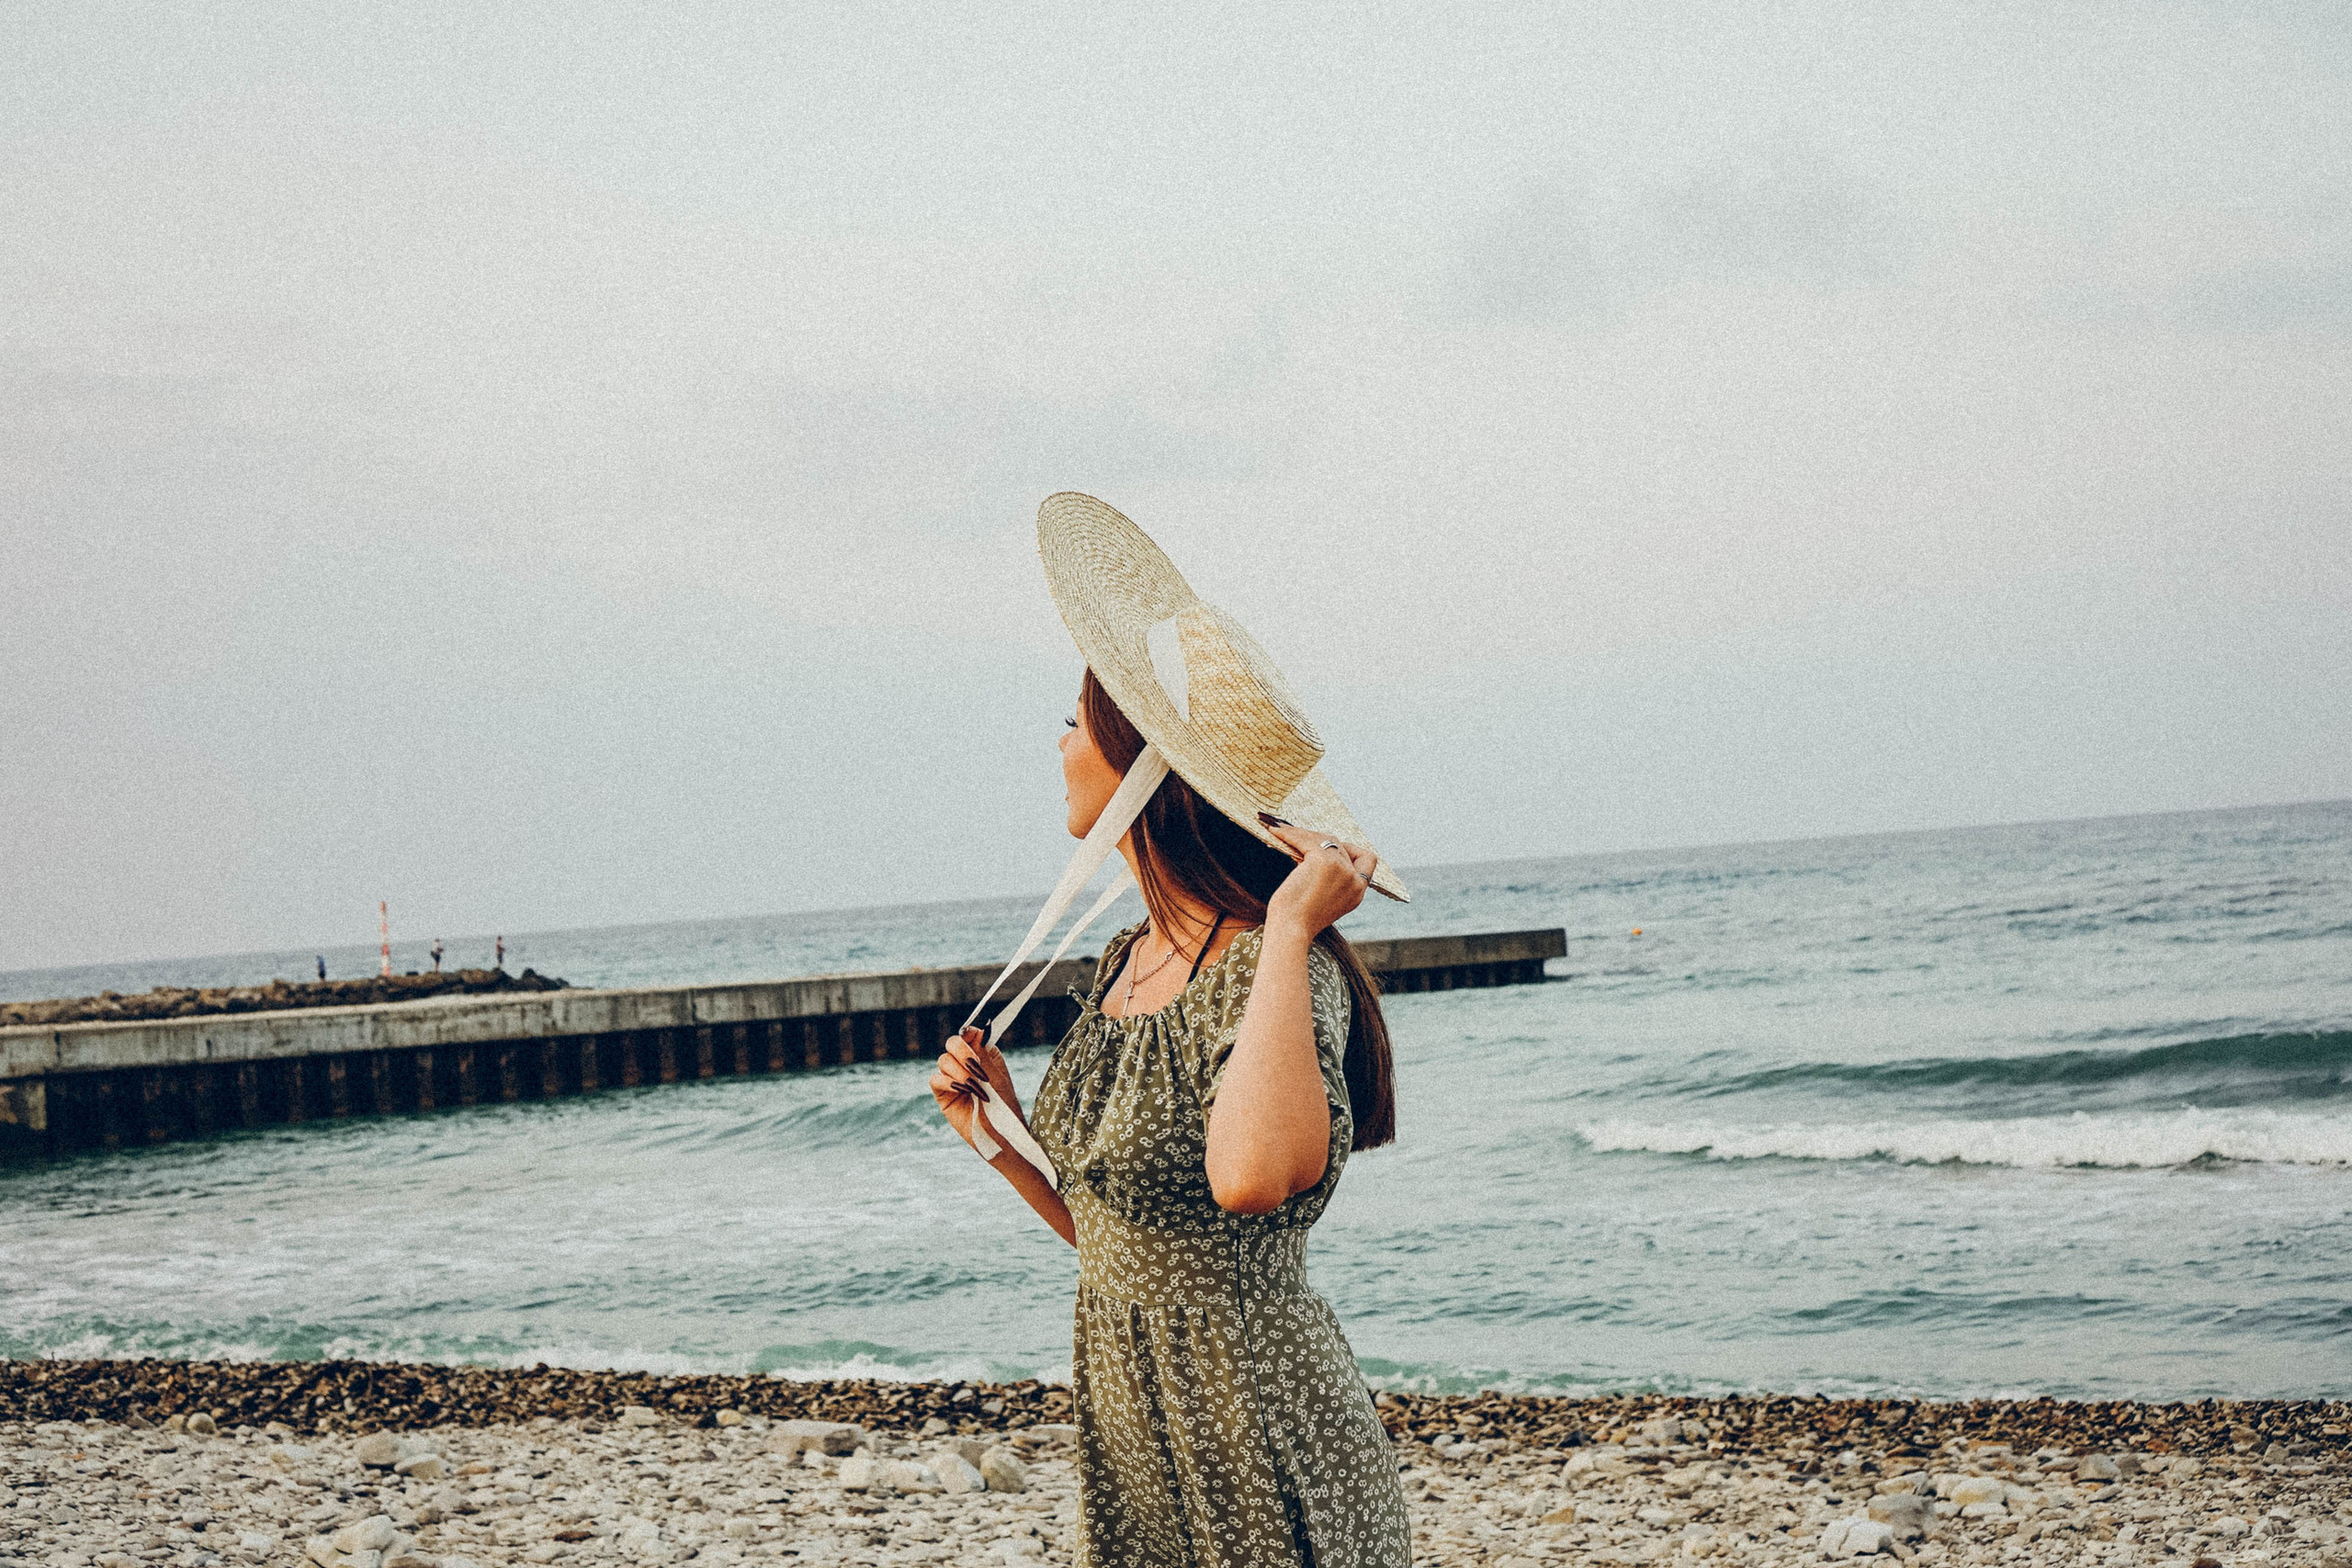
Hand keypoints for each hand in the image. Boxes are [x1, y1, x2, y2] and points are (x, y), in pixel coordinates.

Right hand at [930, 1026, 1022, 1150]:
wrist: (1000, 1134)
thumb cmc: (1004, 1106)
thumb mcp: (996, 1076)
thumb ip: (983, 1053)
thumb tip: (979, 1028)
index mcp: (982, 1055)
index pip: (968, 1034)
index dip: (967, 1033)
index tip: (972, 1037)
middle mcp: (965, 1065)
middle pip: (951, 1043)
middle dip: (962, 1050)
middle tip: (974, 1064)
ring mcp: (953, 1079)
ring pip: (943, 1060)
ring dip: (960, 1071)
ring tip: (975, 1087)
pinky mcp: (944, 1095)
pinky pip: (935, 1079)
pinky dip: (948, 1081)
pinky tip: (962, 1090)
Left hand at [1259, 822, 1377, 939]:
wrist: (1291, 931)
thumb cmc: (1298, 921)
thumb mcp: (1323, 901)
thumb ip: (1330, 882)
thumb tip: (1313, 854)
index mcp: (1357, 892)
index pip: (1367, 860)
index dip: (1350, 850)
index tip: (1331, 848)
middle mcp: (1354, 880)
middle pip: (1341, 845)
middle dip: (1319, 839)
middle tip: (1297, 836)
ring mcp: (1341, 869)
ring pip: (1324, 839)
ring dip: (1302, 833)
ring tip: (1282, 831)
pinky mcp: (1323, 860)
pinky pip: (1306, 840)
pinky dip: (1290, 834)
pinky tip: (1276, 832)